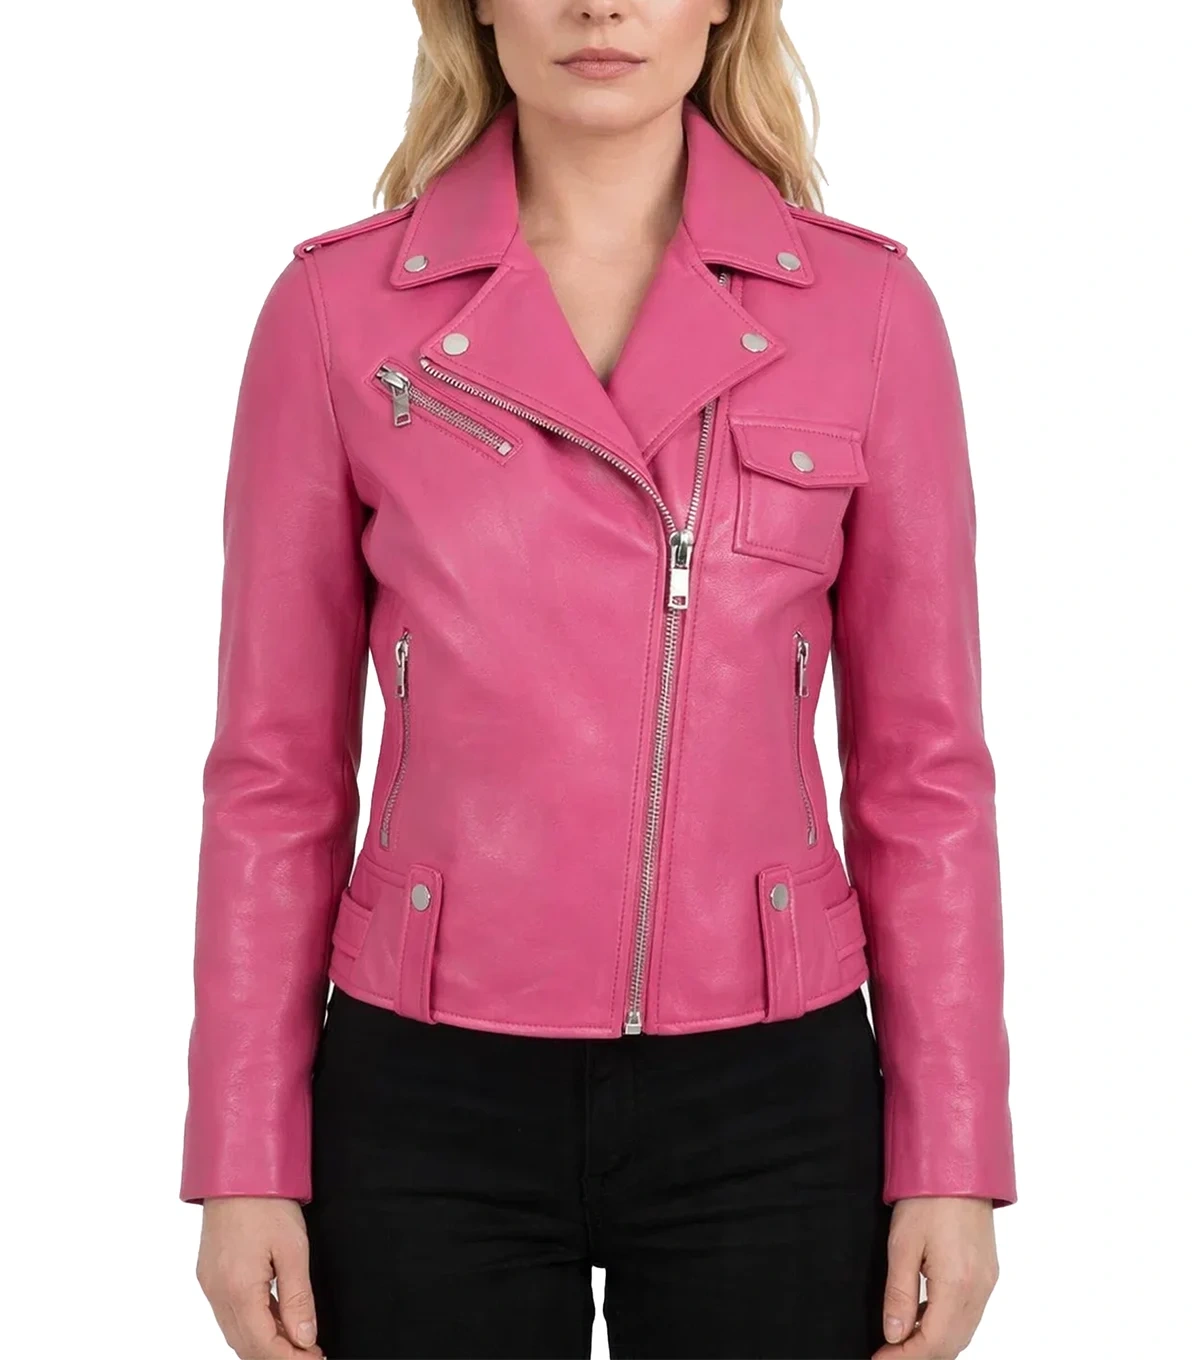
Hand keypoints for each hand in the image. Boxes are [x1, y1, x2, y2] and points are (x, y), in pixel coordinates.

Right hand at [197, 1196, 322, 1357]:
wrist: (237, 1169)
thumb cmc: (266, 1201)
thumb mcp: (294, 1249)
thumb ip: (298, 1299)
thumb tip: (305, 1338)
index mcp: (237, 1290)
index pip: (262, 1346)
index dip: (291, 1359)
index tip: (316, 1358)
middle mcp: (217, 1293)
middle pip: (246, 1345)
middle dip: (278, 1356)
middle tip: (311, 1353)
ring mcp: (210, 1285)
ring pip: (236, 1332)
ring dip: (266, 1342)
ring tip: (298, 1339)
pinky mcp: (210, 1275)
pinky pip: (230, 1314)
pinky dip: (254, 1323)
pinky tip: (277, 1318)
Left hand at [874, 1196, 998, 1357]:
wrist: (959, 1167)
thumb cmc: (928, 1198)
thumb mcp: (902, 1245)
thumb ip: (900, 1294)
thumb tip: (894, 1334)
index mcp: (958, 1285)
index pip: (933, 1343)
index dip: (904, 1358)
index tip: (879, 1359)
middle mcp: (979, 1290)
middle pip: (952, 1344)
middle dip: (919, 1355)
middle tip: (887, 1353)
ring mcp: (987, 1282)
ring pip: (963, 1332)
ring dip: (934, 1341)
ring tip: (900, 1338)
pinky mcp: (988, 1273)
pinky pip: (969, 1313)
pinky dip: (946, 1324)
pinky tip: (923, 1315)